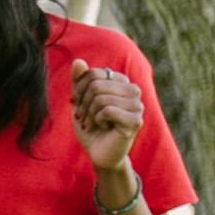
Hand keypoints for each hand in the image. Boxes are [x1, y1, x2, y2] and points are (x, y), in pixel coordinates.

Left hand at [72, 64, 143, 185]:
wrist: (98, 153)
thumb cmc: (91, 125)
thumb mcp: (81, 101)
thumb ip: (80, 81)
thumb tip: (77, 60)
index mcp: (121, 82)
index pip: (95, 73)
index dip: (79, 88)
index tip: (77, 102)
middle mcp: (133, 90)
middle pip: (96, 84)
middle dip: (83, 103)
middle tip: (82, 116)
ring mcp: (137, 105)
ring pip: (101, 98)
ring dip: (89, 114)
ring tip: (91, 123)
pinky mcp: (136, 120)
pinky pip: (108, 110)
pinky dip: (98, 120)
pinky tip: (102, 127)